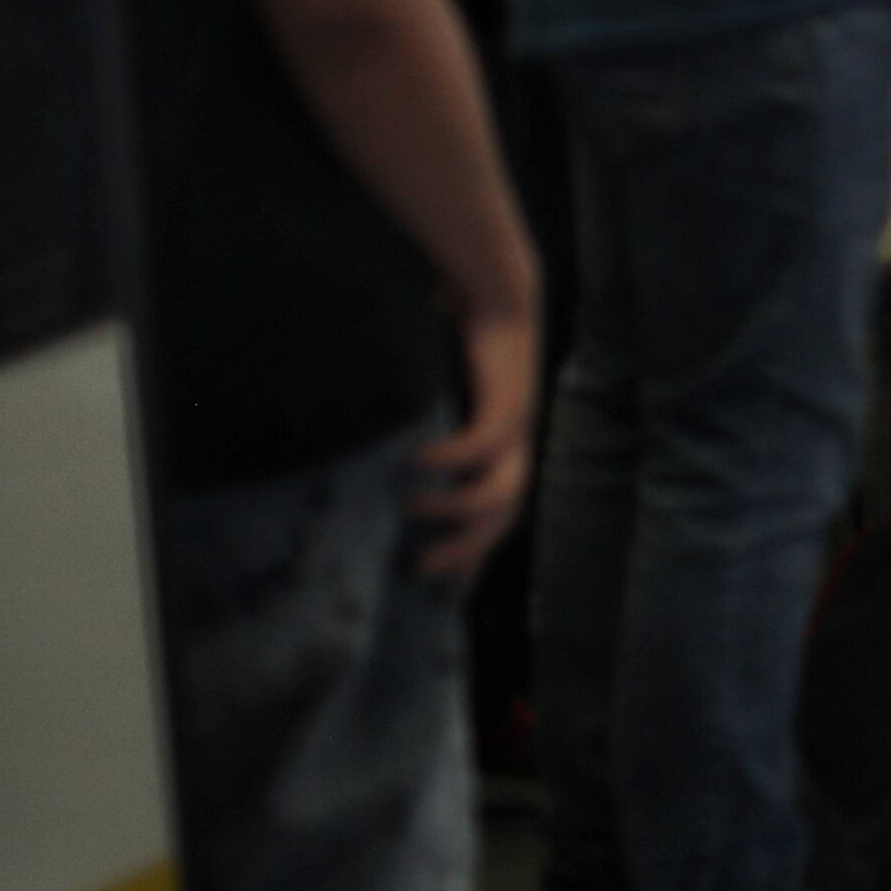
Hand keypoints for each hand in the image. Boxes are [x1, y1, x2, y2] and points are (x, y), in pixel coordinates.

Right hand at [413, 295, 538, 583]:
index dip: (473, 559)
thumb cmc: (462, 350)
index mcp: (502, 457)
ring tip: (410, 506)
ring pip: (501, 494)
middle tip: (421, 567)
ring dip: (455, 509)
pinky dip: (448, 460)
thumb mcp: (440, 405)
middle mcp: (516, 450)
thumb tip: (373, 469)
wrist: (500, 297)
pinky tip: (416, 459)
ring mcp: (518, 430)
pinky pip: (482, 446)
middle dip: (466, 551)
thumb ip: (419, 438)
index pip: (494, 523)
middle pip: (502, 520)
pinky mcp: (510, 404)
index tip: (442, 593)